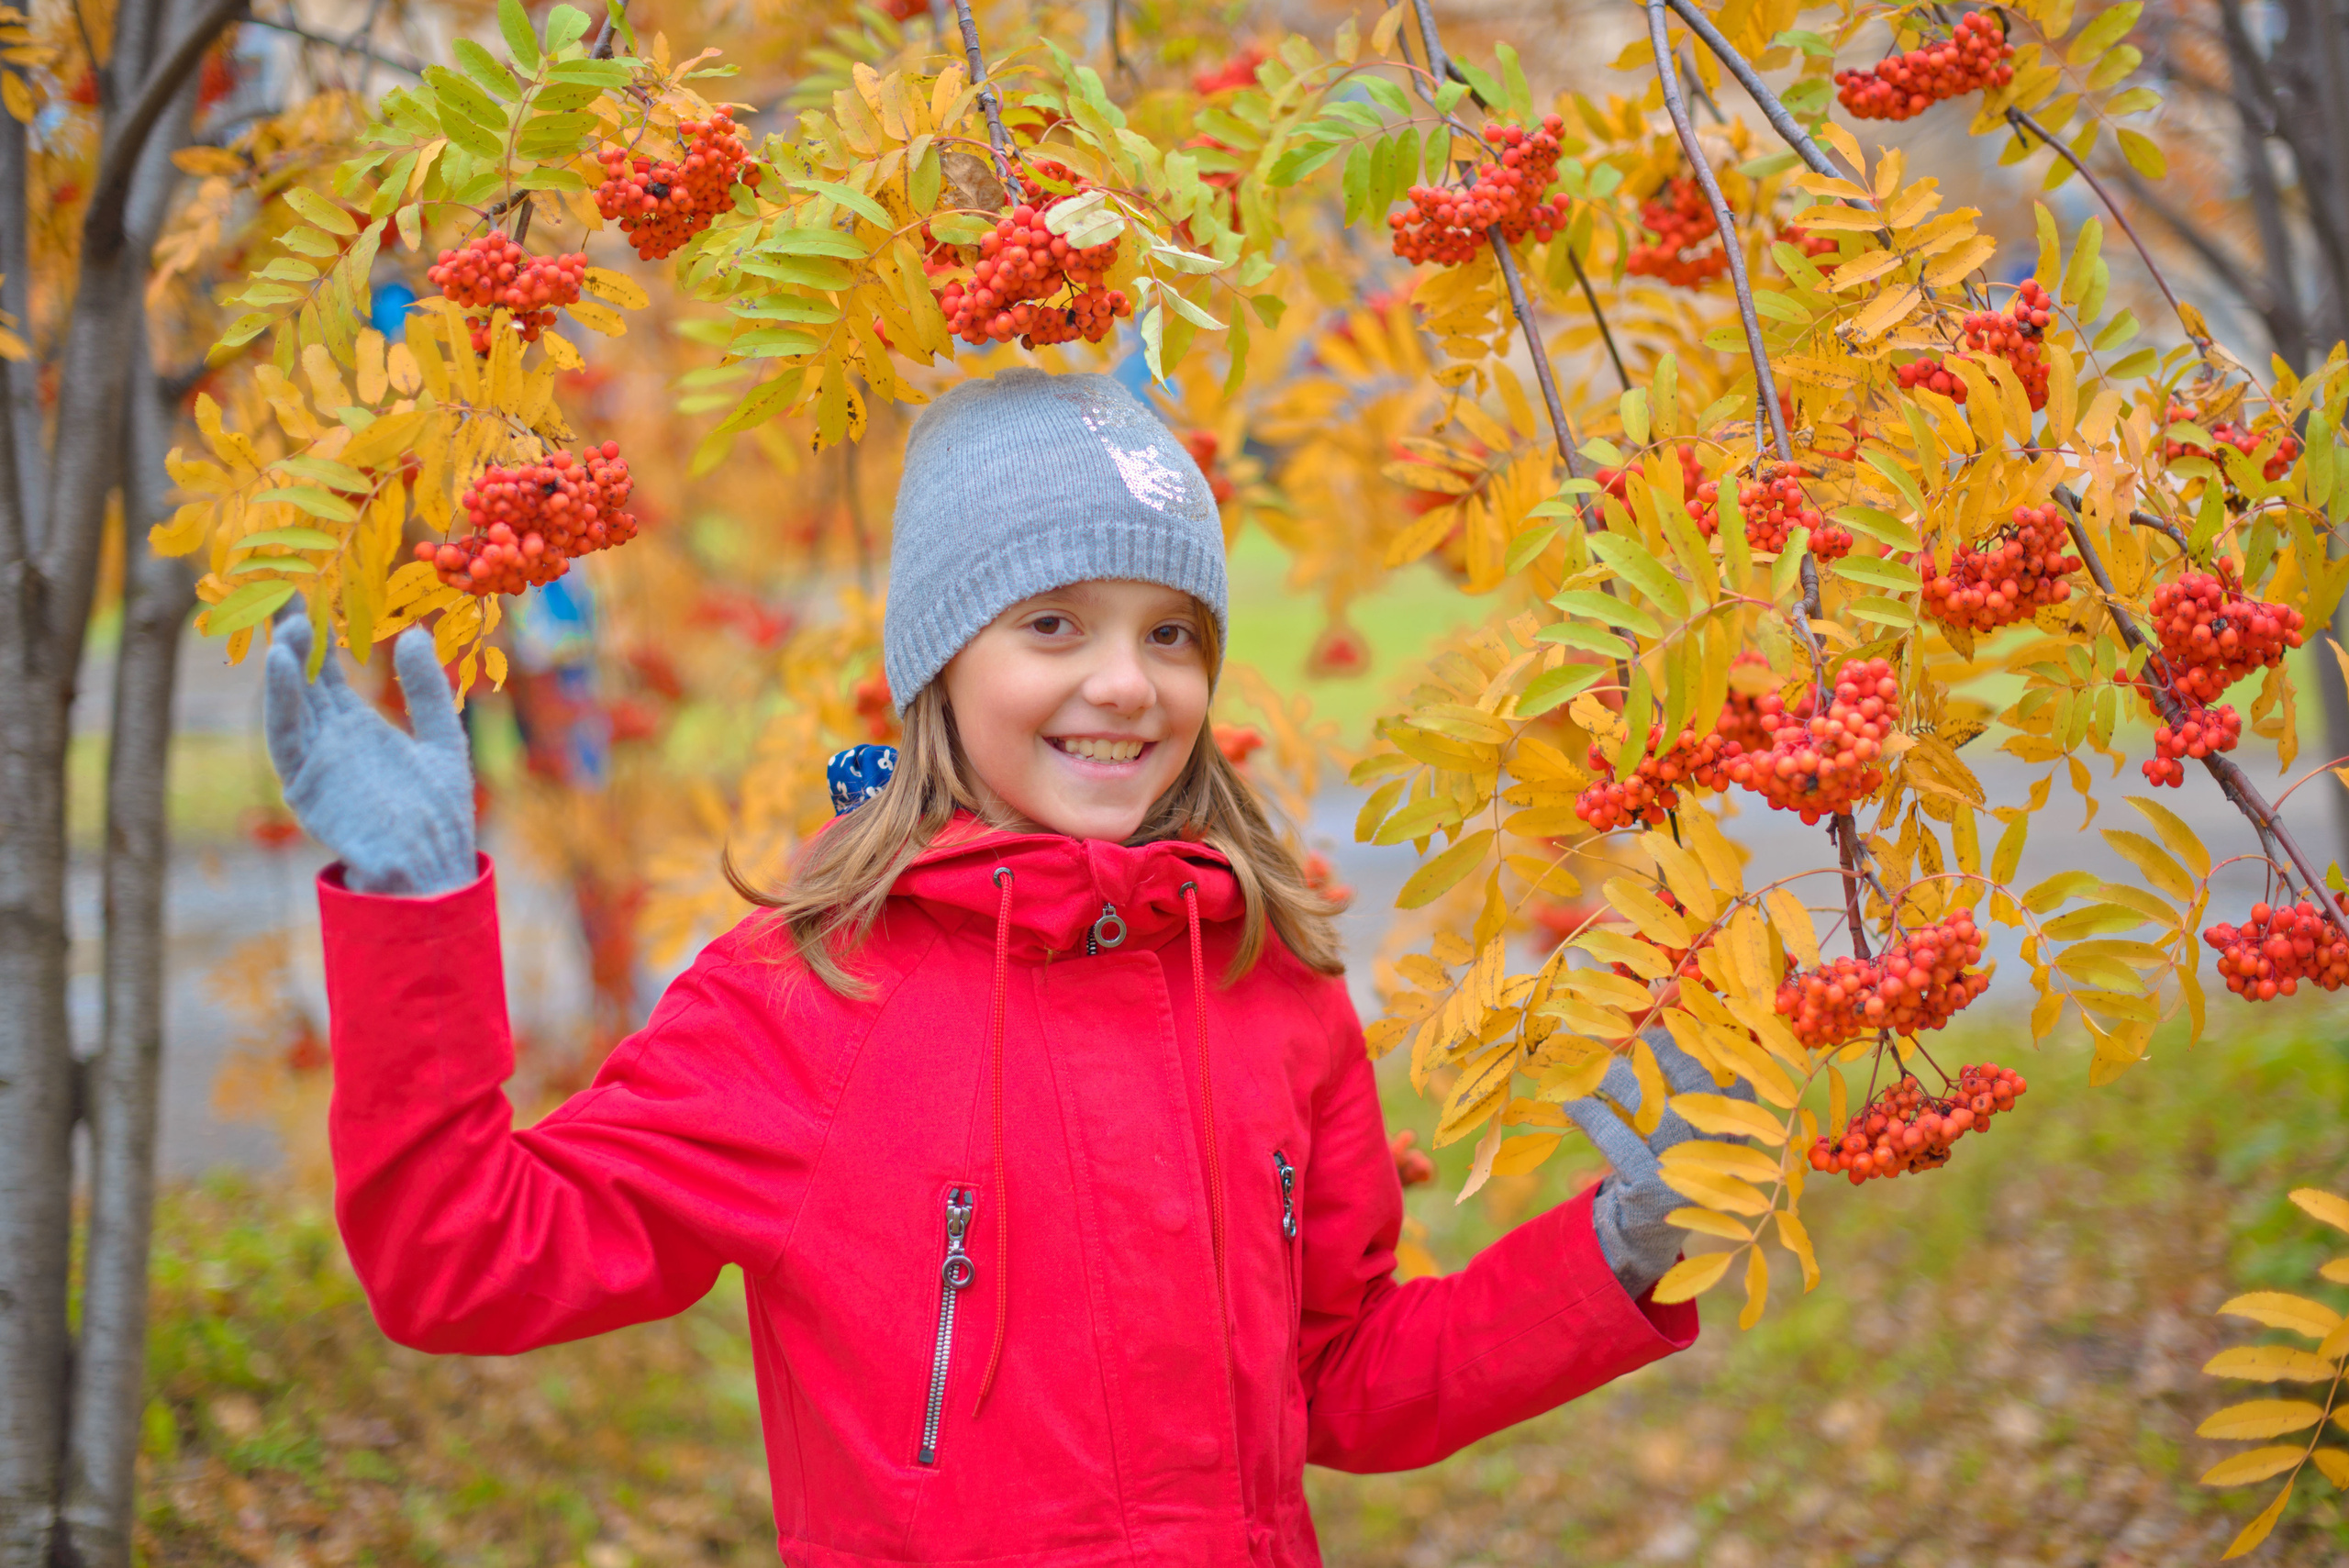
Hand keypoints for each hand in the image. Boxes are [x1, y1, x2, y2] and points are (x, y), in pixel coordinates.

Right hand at [264, 617, 476, 896]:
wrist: (433, 871)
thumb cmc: (439, 814)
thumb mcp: (443, 741)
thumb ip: (428, 690)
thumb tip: (412, 633)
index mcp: (359, 728)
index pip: (328, 673)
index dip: (316, 634)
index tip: (306, 590)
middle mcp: (330, 740)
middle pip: (303, 680)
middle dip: (290, 638)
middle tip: (279, 587)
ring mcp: (316, 762)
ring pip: (291, 704)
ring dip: (284, 664)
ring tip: (284, 621)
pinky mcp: (307, 786)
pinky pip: (286, 738)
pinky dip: (281, 701)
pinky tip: (282, 665)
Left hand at [1561, 1031, 1754, 1297]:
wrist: (1645, 1228)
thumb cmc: (1663, 1153)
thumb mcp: (1681, 1111)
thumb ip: (1680, 1062)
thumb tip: (1664, 990)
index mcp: (1744, 1123)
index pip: (1734, 1063)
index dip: (1703, 1031)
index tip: (1675, 1008)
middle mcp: (1726, 1148)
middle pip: (1693, 1077)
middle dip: (1657, 1048)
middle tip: (1631, 1039)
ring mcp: (1691, 1170)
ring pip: (1652, 1103)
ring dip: (1614, 1077)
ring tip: (1589, 1068)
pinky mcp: (1653, 1189)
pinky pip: (1617, 1137)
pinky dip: (1590, 1113)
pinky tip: (1572, 1103)